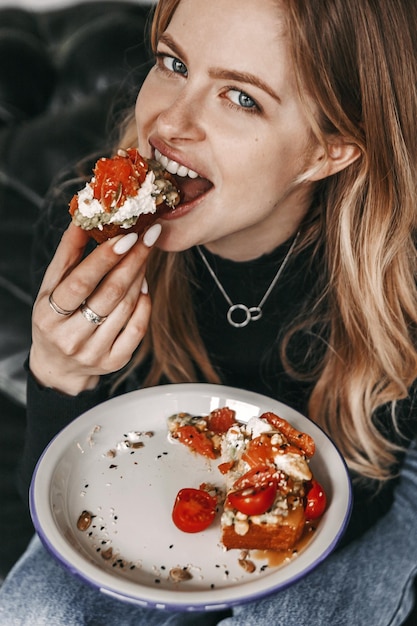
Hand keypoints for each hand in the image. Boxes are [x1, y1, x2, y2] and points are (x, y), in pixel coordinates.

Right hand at [29, 222, 161, 394]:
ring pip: (127, 308)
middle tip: (148, 236)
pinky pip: (138, 328)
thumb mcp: (51, 286)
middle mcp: (71, 338)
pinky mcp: (115, 361)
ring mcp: (95, 352)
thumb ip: (68, 254)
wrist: (59, 365)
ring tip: (144, 255)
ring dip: (140, 276)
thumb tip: (83, 219)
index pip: (80, 282)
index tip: (127, 235)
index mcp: (49, 316)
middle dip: (133, 261)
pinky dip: (145, 303)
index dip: (105, 257)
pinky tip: (144, 285)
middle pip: (110, 294)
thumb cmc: (55, 317)